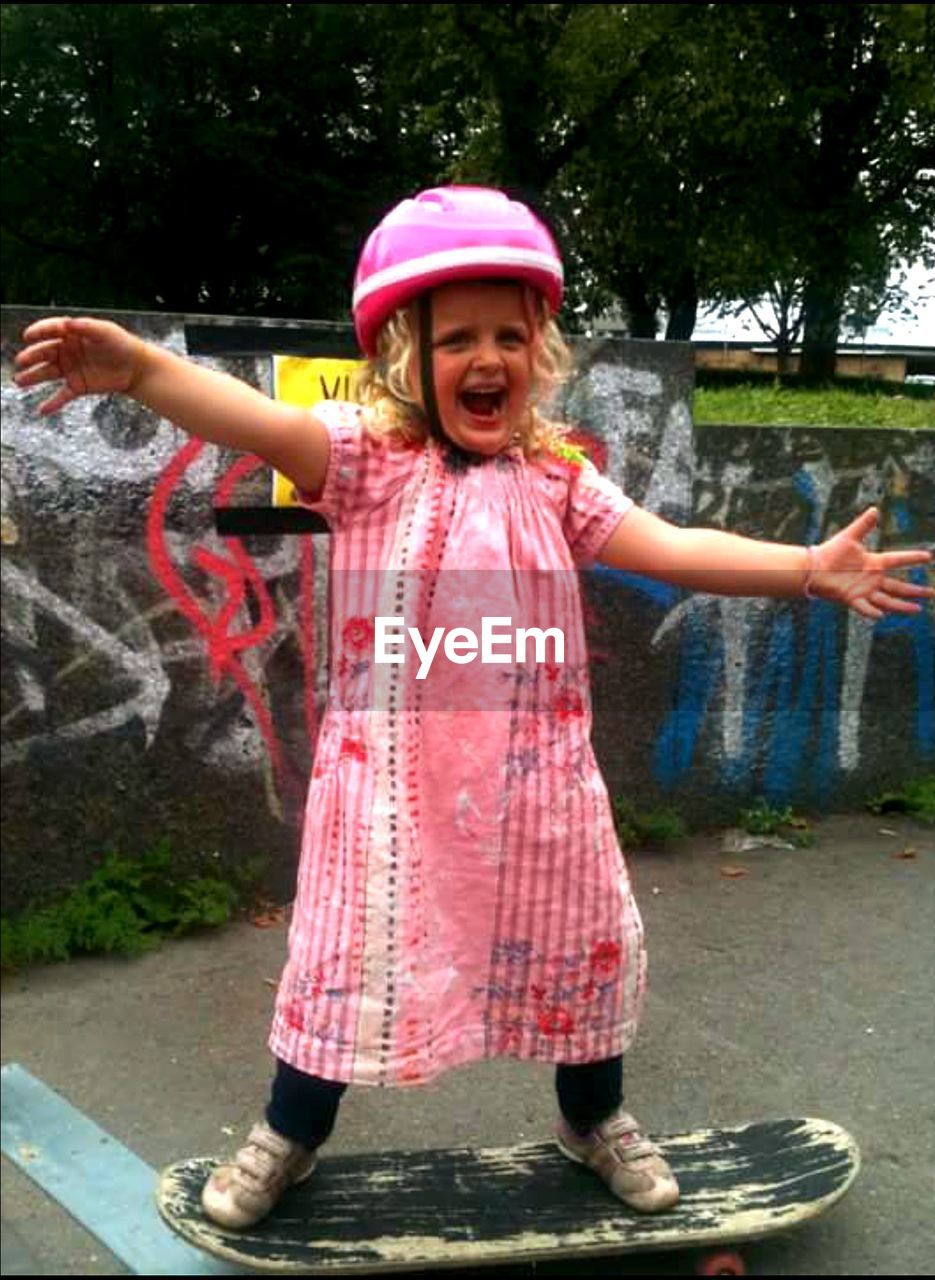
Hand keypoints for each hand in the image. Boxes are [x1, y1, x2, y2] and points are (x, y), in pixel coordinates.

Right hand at [14, 316, 148, 414]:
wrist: (136, 368)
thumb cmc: (122, 344)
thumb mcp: (106, 331)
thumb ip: (86, 327)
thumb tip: (68, 324)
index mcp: (72, 335)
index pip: (51, 331)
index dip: (39, 332)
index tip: (27, 336)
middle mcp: (67, 351)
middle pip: (45, 353)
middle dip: (31, 356)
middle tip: (21, 361)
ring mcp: (71, 369)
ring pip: (47, 373)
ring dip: (33, 377)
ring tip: (19, 381)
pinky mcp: (78, 386)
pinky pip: (62, 395)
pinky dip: (53, 403)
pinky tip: (42, 410)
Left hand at [809, 508, 932, 619]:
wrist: (812, 567)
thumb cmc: (830, 552)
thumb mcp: (849, 536)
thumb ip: (863, 525)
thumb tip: (875, 509)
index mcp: (874, 563)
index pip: (898, 559)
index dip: (912, 558)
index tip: (929, 556)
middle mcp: (872, 579)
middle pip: (898, 586)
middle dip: (915, 591)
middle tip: (931, 593)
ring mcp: (863, 590)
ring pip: (887, 600)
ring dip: (902, 605)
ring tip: (918, 609)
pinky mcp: (851, 598)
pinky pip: (864, 607)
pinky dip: (872, 611)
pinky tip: (882, 615)